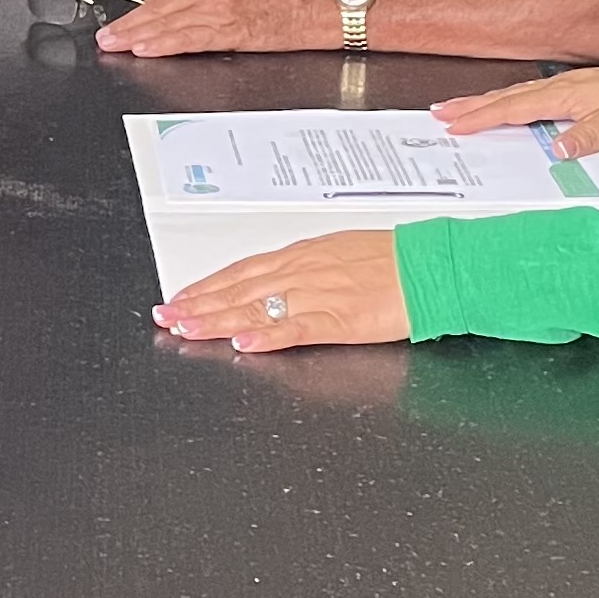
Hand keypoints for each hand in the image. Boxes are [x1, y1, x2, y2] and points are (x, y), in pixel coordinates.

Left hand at [92, 0, 339, 56]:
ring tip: (115, 44)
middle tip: (108, 33)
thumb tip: (187, 8)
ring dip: (136, 35)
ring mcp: (219, 6)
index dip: (145, 7)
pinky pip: (186, 38)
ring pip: (167, 21)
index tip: (131, 17)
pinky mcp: (229, 28)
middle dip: (131, 21)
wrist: (319, 4)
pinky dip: (161, 44)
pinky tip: (143, 48)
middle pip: (160, 4)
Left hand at [155, 230, 408, 351]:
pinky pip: (297, 328)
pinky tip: (244, 344)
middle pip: (239, 291)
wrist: (433, 265)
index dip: (206, 286)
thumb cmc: (393, 259)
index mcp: (301, 257)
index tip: (179, 298)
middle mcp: (301, 273)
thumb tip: (274, 277)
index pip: (241, 272)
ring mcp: (318, 295)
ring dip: (217, 320)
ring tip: (186, 329)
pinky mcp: (340, 318)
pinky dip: (268, 336)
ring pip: (257, 308)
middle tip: (166, 317)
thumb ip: (303, 267)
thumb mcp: (338, 253)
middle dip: (198, 306)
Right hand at [432, 57, 598, 157]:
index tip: (456, 123)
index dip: (484, 116)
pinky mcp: (577, 91)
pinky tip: (504, 105)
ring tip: (459, 107)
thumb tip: (557, 148)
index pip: (516, 107)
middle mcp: (563, 86)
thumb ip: (589, 136)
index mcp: (568, 93)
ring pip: (517, 94)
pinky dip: (509, 100)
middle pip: (508, 96)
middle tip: (440, 112)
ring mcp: (569, 87)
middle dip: (472, 104)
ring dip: (486, 101)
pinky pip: (532, 95)